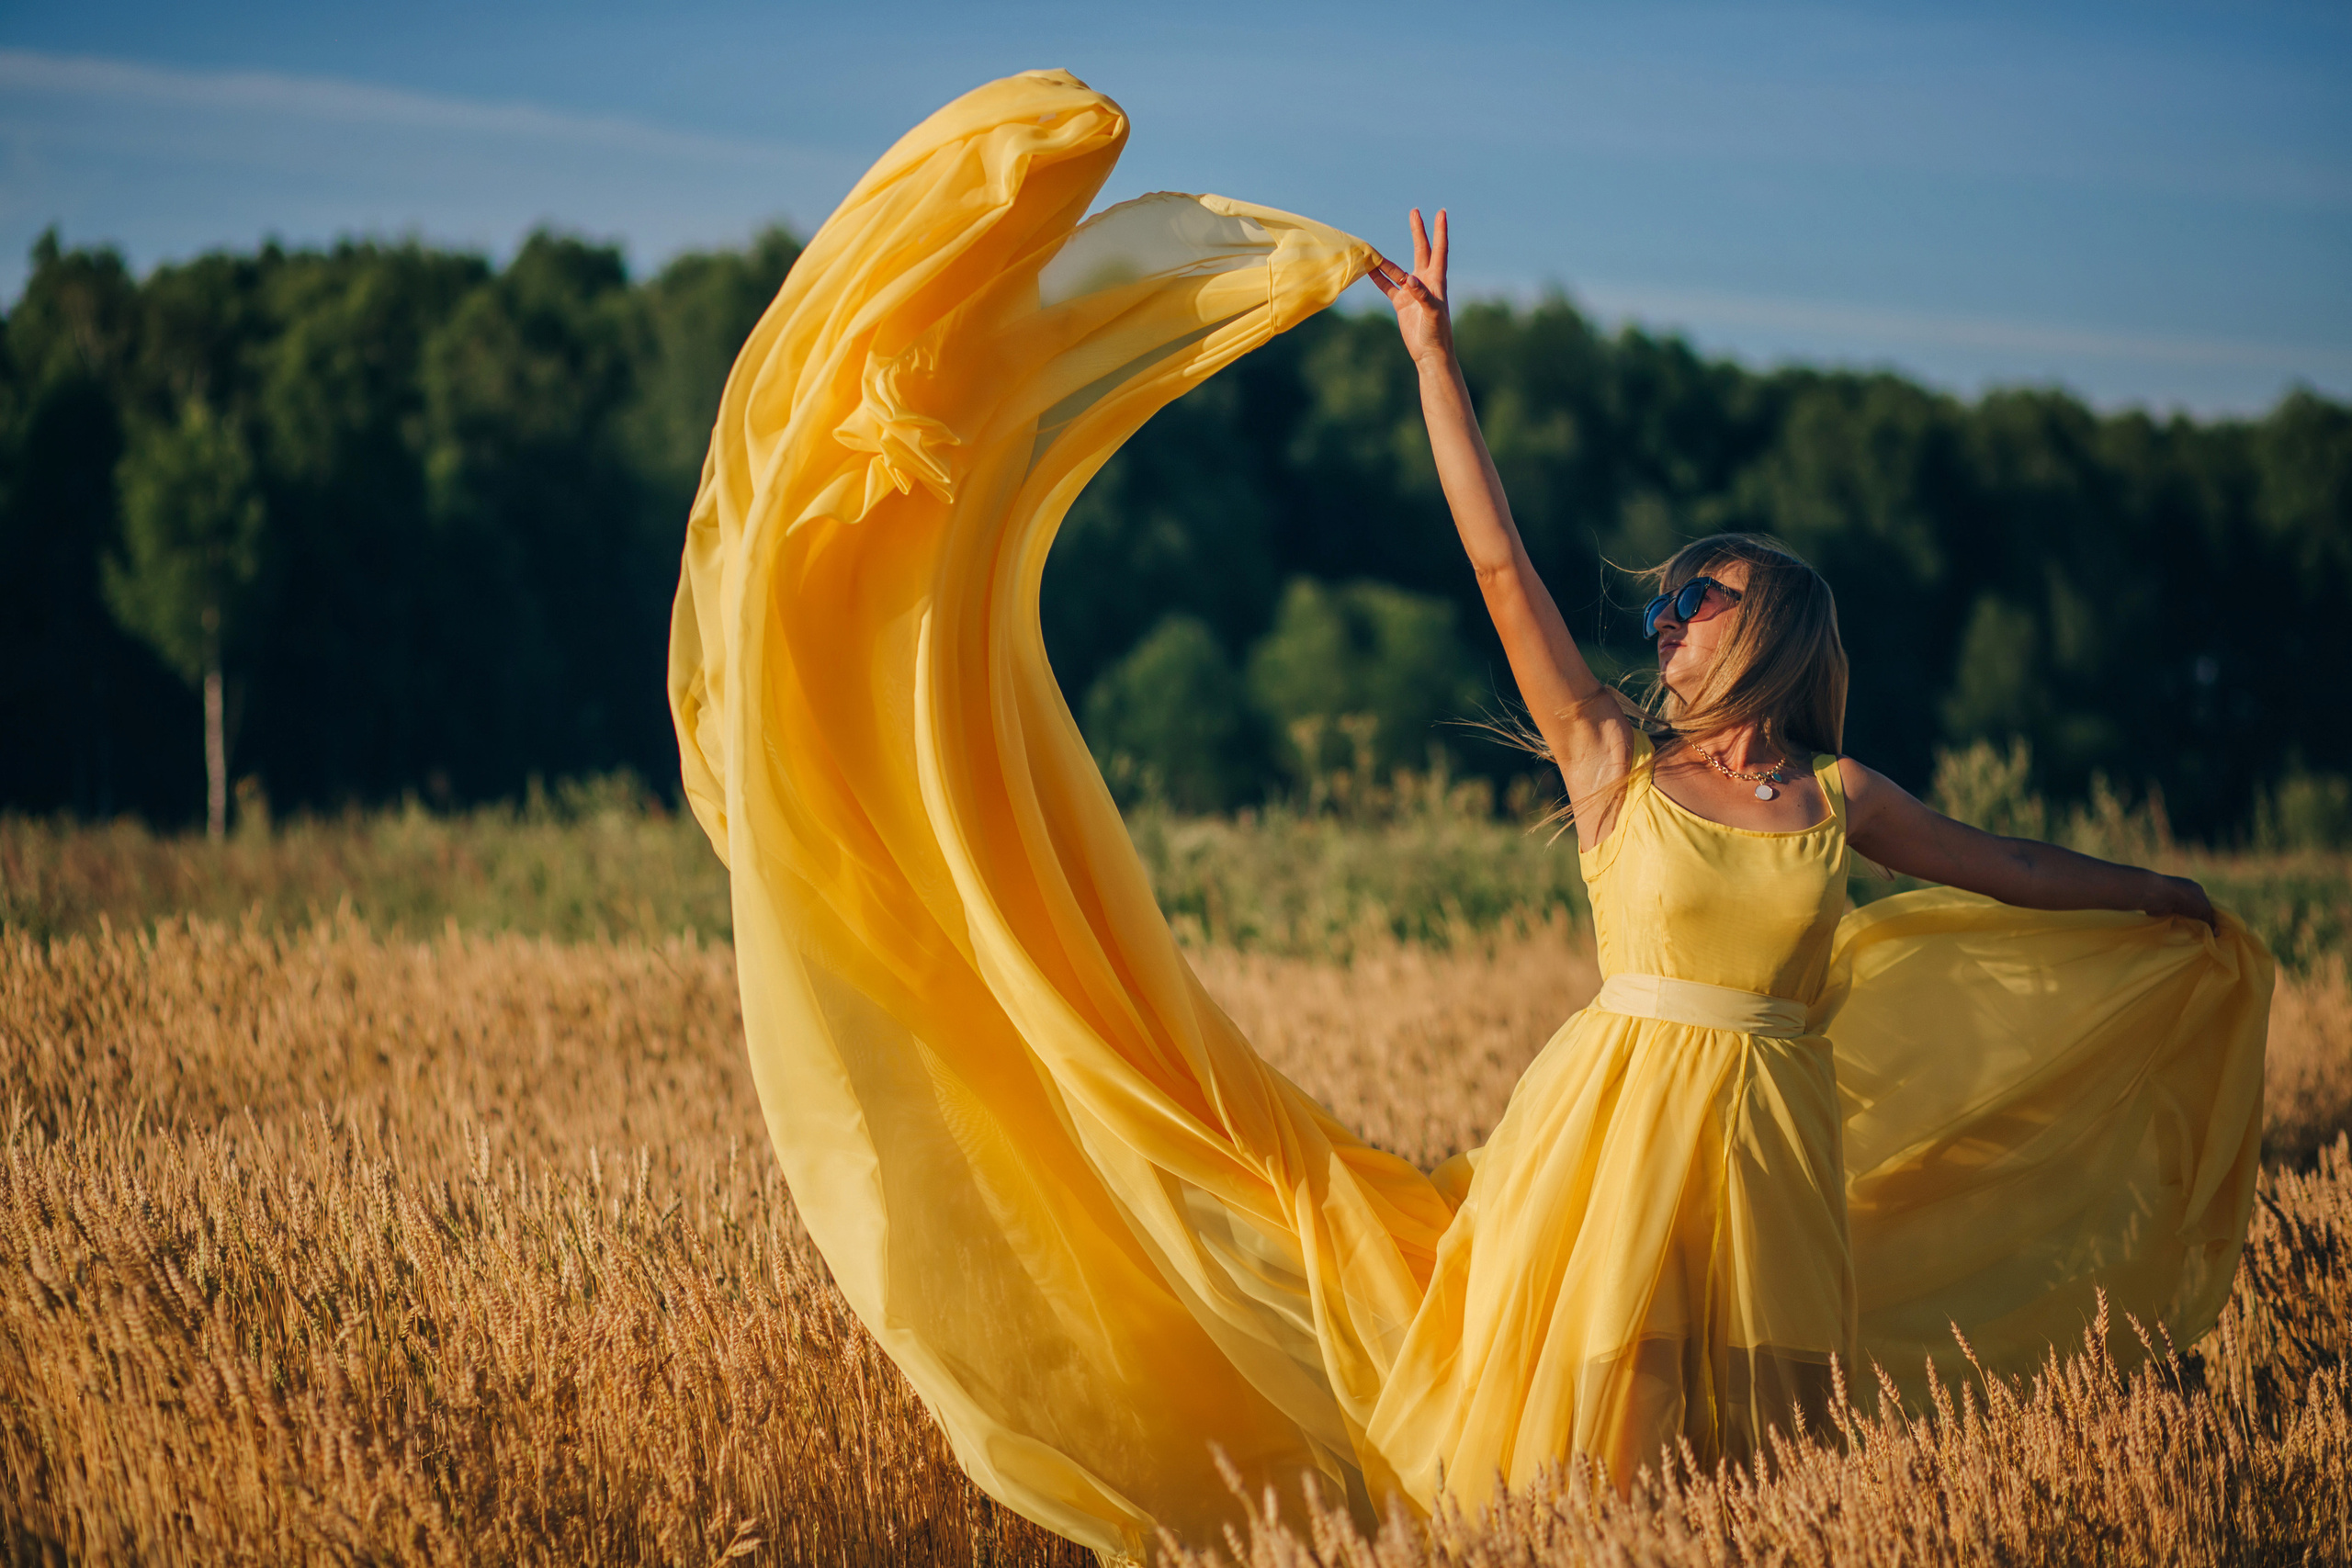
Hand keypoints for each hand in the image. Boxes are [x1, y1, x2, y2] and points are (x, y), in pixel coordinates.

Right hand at [1368, 208, 1453, 366]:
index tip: (1440, 212)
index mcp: (1436, 280)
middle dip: (1418, 232)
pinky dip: (1378, 278)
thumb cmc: (1436, 333)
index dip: (1440, 231)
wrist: (1430, 353)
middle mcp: (1425, 282)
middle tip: (1414, 211)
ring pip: (1397, 269)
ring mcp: (1412, 292)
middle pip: (1421, 250)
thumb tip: (1409, 279)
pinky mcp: (1401, 303)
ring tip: (1372, 250)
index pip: (1439, 250)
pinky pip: (1388, 286)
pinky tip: (1369, 269)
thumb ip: (1422, 295)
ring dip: (1386, 260)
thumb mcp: (1431, 312)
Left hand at [2140, 872, 2216, 930]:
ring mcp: (2172, 899)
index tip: (2212, 928)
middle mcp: (2184, 892)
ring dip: (2186, 923)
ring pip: (2183, 914)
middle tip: (2203, 935)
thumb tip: (2217, 933)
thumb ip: (2210, 920)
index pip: (2206, 903)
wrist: (2158, 895)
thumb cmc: (2184, 898)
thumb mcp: (2204, 909)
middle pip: (2194, 909)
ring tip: (2192, 936)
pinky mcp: (2163, 907)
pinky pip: (2172, 917)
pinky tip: (2180, 932)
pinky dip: (2175, 924)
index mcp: (2195, 889)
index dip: (2209, 915)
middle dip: (2197, 920)